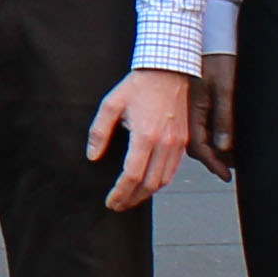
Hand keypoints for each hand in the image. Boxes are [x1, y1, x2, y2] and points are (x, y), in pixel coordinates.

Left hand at [88, 67, 194, 211]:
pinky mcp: (183, 141)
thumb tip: (93, 155)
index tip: (110, 201)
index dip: (120, 193)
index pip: (131, 175)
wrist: (168, 71)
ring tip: (131, 198)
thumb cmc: (139, 85)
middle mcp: (164, 143)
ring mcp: (177, 143)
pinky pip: (173, 170)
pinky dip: (160, 182)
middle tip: (118, 205)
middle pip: (149, 184)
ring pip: (163, 181)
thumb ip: (99, 131)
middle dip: (132, 199)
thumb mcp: (111, 104)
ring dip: (146, 194)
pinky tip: (148, 184)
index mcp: (145, 135)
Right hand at [191, 52, 238, 175]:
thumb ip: (224, 118)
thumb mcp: (225, 88)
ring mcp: (193, 108)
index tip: (225, 175)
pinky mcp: (197, 102)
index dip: (213, 163)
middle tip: (231, 168)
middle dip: (215, 159)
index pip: (199, 146)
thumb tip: (223, 146)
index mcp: (194, 109)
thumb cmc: (219, 58)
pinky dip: (214, 136)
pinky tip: (225, 138)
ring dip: (215, 149)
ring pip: (201, 137)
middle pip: (198, 145)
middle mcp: (191, 112)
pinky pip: (202, 126)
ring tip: (232, 156)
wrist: (211, 38)